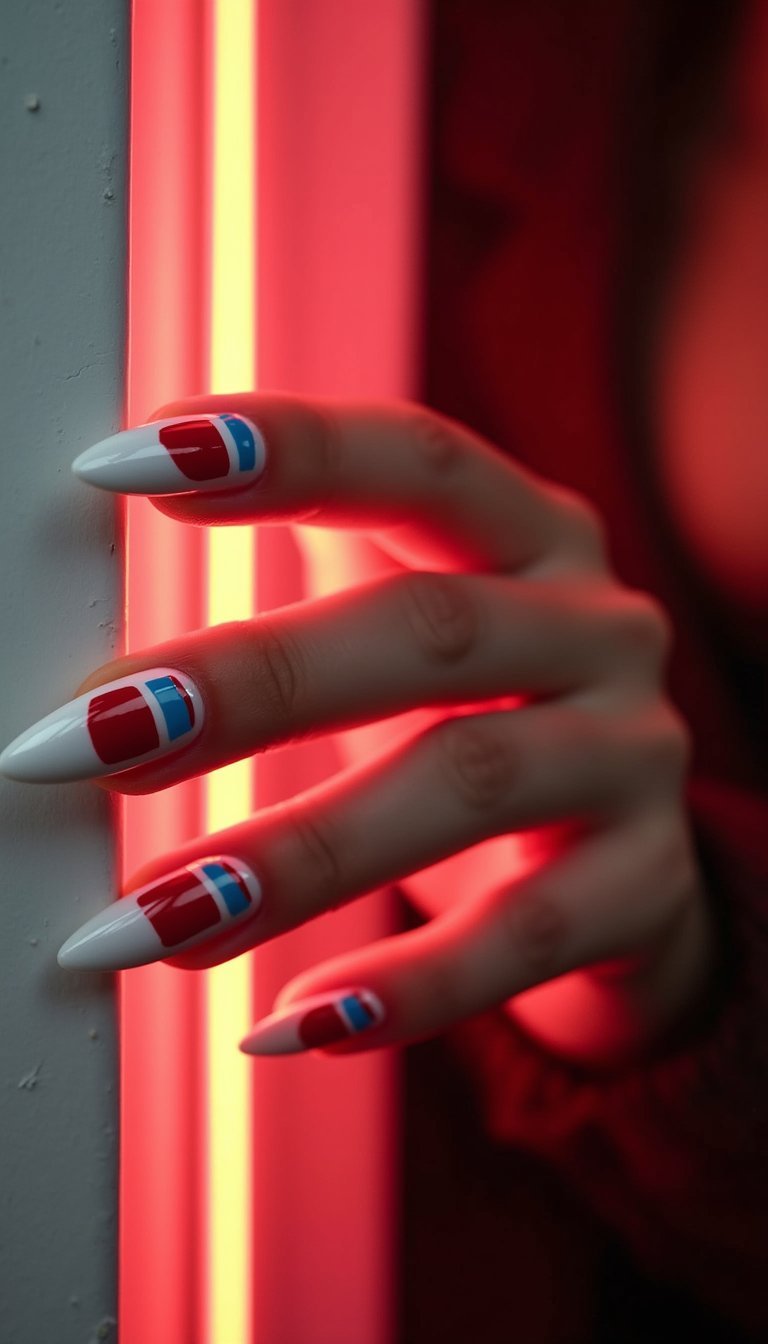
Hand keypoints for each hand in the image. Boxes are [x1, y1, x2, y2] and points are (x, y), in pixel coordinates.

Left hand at [1, 395, 712, 1062]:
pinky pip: (527, 937)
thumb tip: (104, 642)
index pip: (414, 460)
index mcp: (528, 532)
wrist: (617, 854)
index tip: (119, 462)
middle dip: (249, 682)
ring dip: (297, 857)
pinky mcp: (645, 882)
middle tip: (82, 740)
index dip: (283, 450)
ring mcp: (634, 753)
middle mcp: (595, 624)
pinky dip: (406, 987)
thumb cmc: (469, 717)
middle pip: (427, 630)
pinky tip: (286, 1024)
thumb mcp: (406, 626)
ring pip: (468, 784)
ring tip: (150, 919)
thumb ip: (298, 587)